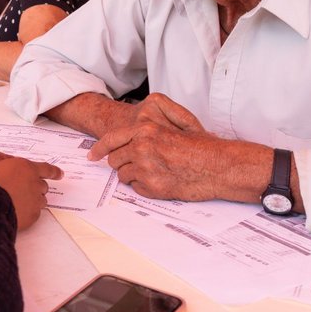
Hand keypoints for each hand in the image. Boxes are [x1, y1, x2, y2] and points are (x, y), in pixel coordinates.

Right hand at [0, 158, 60, 229]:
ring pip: (41, 201)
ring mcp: (35, 200)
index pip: (45, 168)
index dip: (54, 172)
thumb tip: (1, 178)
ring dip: (33, 202)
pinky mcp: (33, 216)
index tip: (60, 174)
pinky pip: (34, 215)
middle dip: (36, 188)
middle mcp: (34, 182)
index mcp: (25, 167)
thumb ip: (4, 173)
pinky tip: (16, 214)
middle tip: (24, 192)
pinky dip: (27, 215)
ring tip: (18, 205)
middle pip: (43, 186)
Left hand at [88, 95, 226, 200]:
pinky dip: (144, 186)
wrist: (218, 166)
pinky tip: (161, 180)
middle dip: (121, 163)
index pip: (111, 140)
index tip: (92, 155)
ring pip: (123, 175)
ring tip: (154, 172)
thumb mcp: (176, 123)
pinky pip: (136, 188)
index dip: (99, 149)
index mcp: (145, 130)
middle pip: (114, 160)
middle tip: (136, 164)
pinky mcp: (152, 187)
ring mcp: (145, 169)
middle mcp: (141, 148)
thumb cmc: (202, 145)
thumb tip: (130, 135)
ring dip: (133, 175)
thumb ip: (151, 126)